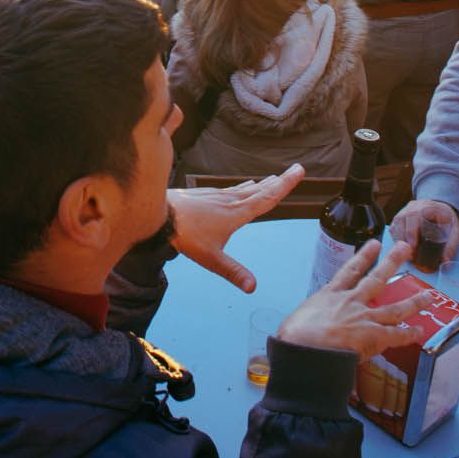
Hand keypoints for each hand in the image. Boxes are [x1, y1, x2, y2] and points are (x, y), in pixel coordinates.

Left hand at [165, 164, 305, 290]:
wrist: (159, 214)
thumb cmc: (186, 235)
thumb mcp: (211, 258)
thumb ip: (232, 272)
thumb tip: (252, 287)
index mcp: (237, 213)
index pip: (268, 197)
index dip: (285, 185)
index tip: (299, 171)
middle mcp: (230, 200)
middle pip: (260, 189)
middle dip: (279, 181)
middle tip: (294, 170)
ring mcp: (217, 196)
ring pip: (245, 188)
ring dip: (261, 184)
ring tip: (271, 180)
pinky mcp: (205, 195)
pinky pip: (231, 189)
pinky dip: (242, 187)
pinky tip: (240, 188)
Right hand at [279, 238, 423, 358]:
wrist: (303, 348)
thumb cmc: (294, 337)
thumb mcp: (296, 321)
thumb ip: (307, 321)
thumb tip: (301, 330)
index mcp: (330, 296)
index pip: (349, 271)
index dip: (363, 257)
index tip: (373, 245)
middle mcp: (350, 302)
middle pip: (376, 278)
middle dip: (392, 262)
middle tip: (404, 248)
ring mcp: (364, 318)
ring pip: (394, 308)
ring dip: (413, 302)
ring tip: (428, 295)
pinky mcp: (373, 337)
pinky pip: (396, 335)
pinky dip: (409, 334)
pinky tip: (419, 331)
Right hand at [390, 198, 458, 268]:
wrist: (440, 209)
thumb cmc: (447, 219)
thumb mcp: (454, 230)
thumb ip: (451, 245)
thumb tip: (445, 262)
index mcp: (427, 207)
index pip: (414, 216)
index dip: (411, 232)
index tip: (413, 247)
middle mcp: (413, 207)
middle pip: (401, 220)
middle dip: (404, 239)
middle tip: (410, 255)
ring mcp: (404, 211)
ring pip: (395, 225)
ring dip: (399, 241)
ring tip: (407, 253)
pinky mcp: (399, 218)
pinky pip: (393, 228)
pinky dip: (396, 239)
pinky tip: (403, 248)